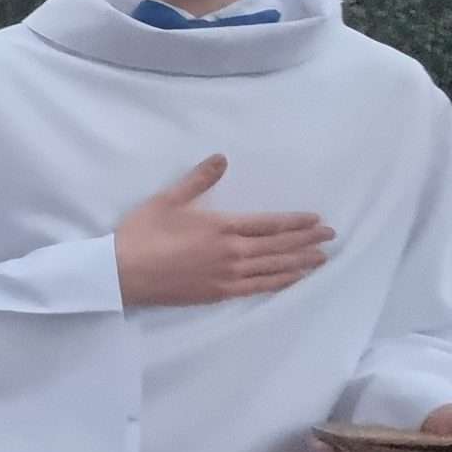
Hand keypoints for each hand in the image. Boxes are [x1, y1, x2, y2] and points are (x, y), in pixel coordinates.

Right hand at [115, 156, 331, 306]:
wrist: (121, 273)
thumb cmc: (142, 234)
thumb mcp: (167, 199)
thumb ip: (198, 180)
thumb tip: (222, 158)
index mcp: (222, 226)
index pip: (269, 224)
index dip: (295, 222)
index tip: (316, 219)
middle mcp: (232, 252)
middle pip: (278, 246)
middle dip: (307, 240)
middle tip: (330, 236)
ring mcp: (228, 276)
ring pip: (274, 268)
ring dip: (300, 262)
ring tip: (321, 259)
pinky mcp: (219, 293)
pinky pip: (259, 288)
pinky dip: (281, 282)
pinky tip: (294, 280)